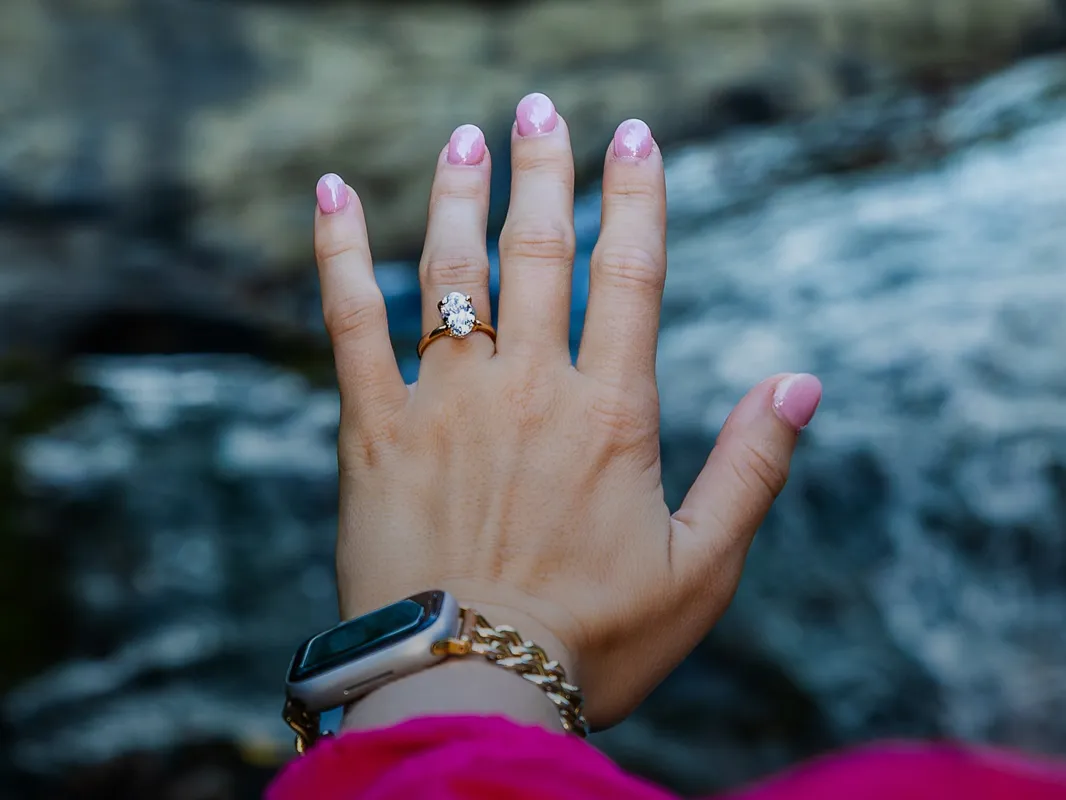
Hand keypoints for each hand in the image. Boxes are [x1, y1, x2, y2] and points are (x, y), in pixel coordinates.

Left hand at [312, 93, 821, 729]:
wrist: (470, 685)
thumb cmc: (595, 638)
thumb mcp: (703, 566)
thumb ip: (754, 468)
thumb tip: (803, 382)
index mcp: (610, 413)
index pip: (631, 274)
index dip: (636, 199)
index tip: (634, 138)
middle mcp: (528, 387)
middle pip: (539, 251)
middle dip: (544, 171)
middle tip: (540, 108)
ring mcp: (446, 402)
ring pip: (452, 270)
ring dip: (458, 194)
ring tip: (464, 136)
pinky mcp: (374, 429)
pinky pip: (350, 322)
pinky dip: (338, 253)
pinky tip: (331, 192)